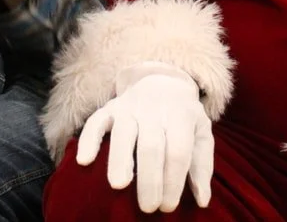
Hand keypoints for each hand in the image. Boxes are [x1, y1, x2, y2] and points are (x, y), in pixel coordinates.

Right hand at [76, 61, 213, 213]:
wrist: (163, 80)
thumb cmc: (183, 117)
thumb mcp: (201, 133)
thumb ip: (202, 166)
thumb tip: (202, 200)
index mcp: (181, 116)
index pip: (178, 151)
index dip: (173, 181)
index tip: (168, 206)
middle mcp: (154, 109)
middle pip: (151, 145)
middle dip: (149, 179)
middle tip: (148, 207)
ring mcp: (129, 106)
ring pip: (123, 133)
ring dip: (119, 160)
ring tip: (118, 186)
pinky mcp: (110, 107)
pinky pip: (96, 121)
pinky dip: (88, 140)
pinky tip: (84, 161)